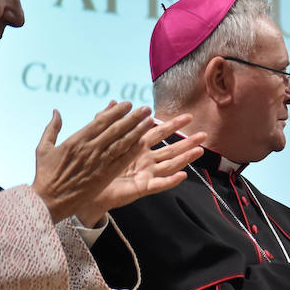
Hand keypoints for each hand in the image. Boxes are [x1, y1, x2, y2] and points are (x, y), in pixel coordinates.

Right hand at [32, 102, 154, 223]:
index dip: (116, 111)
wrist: (50, 200)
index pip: (100, 121)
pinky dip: (133, 151)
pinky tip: (144, 142)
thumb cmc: (45, 174)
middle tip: (145, 108)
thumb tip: (56, 111)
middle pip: (116, 130)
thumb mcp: (43, 148)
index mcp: (76, 140)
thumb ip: (52, 128)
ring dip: (138, 131)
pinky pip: (122, 161)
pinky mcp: (105, 176)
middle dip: (132, 118)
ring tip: (150, 121)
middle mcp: (90, 149)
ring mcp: (99, 163)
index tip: (127, 104)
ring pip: (122, 143)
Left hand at [75, 114, 206, 223]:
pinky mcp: (142, 188)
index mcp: (137, 146)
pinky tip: (182, 175)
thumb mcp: (101, 138)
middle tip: (203, 134)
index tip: (188, 117)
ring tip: (200, 151)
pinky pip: (159, 185)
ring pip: (170, 165)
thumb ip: (108, 120)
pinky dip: (171, 181)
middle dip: (187, 141)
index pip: (159, 133)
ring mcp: (146, 174)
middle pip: (171, 149)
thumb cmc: (95, 164)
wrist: (86, 186)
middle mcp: (146, 160)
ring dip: (185, 158)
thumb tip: (113, 101)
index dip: (173, 125)